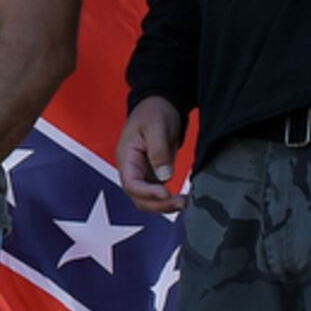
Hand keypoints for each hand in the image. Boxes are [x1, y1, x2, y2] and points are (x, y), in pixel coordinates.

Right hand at [117, 97, 190, 217]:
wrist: (159, 104)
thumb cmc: (154, 112)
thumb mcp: (156, 127)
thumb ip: (158, 151)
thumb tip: (164, 176)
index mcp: (126, 156)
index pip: (130, 183)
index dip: (146, 192)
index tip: (165, 193)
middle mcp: (131, 169)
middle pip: (137, 197)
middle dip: (157, 205)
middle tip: (180, 203)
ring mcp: (142, 173)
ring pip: (147, 200)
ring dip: (163, 206)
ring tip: (184, 203)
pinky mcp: (153, 174)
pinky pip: (156, 194)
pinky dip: (168, 201)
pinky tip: (183, 200)